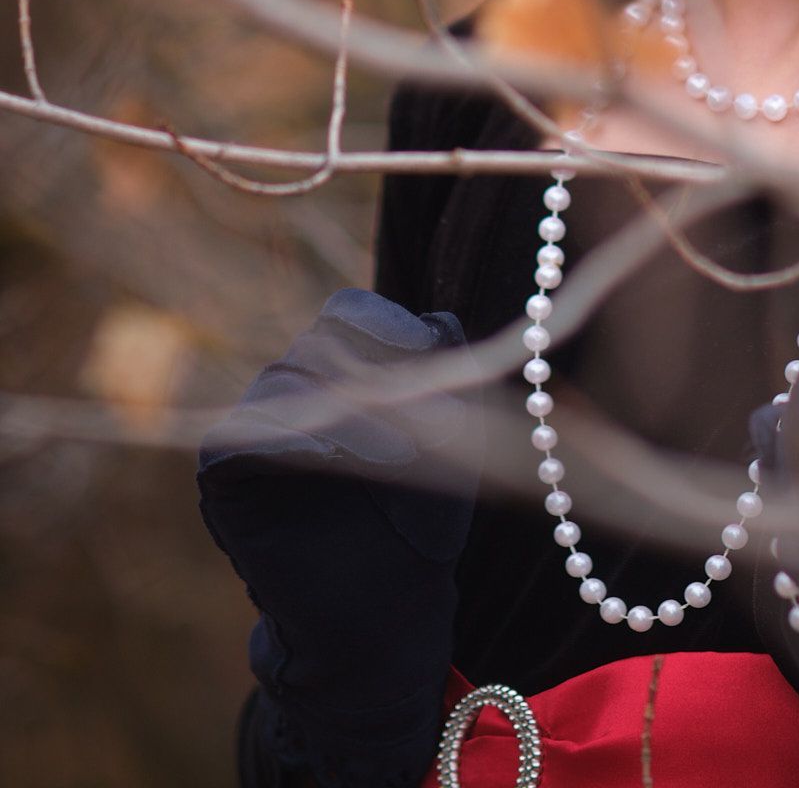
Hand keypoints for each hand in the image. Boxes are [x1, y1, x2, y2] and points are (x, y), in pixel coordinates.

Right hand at [198, 289, 482, 784]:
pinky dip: (290, 438)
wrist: (388, 613)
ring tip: (399, 456)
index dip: (387, 323)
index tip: (431, 355)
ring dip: (347, 413)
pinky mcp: (223, 478)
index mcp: (340, 371)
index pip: (348, 312)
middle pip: (317, 342)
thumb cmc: (420, 523)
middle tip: (423, 420)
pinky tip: (334, 458)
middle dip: (374, 375)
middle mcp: (290, 391)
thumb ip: (444, 373)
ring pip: (283, 382)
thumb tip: (438, 320)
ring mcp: (252, 430)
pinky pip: (240, 434)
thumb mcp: (449, 438)